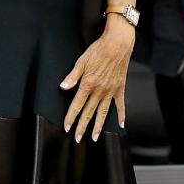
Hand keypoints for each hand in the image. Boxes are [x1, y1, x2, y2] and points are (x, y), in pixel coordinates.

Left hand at [60, 16, 133, 141]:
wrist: (117, 44)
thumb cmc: (98, 50)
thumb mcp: (81, 61)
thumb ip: (72, 77)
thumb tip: (63, 87)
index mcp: (88, 84)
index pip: (77, 105)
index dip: (71, 117)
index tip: (67, 127)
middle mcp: (99, 90)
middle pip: (89, 112)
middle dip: (82, 126)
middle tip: (77, 138)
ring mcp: (110, 91)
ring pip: (103, 113)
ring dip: (98, 126)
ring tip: (94, 137)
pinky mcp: (120, 88)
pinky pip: (120, 105)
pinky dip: (121, 115)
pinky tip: (120, 124)